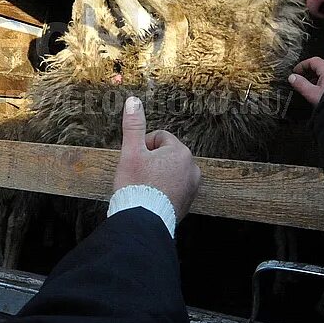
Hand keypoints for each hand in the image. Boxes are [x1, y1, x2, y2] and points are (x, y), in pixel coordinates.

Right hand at [113, 96, 200, 220]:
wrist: (143, 222)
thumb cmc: (136, 185)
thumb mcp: (131, 152)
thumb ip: (133, 125)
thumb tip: (133, 100)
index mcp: (181, 152)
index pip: (160, 138)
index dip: (143, 147)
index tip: (135, 162)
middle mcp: (192, 168)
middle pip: (166, 154)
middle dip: (151, 161)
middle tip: (138, 176)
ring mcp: (192, 186)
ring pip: (169, 171)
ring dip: (157, 175)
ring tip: (145, 188)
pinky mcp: (188, 202)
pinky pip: (174, 187)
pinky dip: (163, 189)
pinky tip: (152, 198)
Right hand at [289, 57, 323, 105]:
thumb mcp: (312, 94)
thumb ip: (301, 84)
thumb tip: (292, 78)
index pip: (313, 61)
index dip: (302, 65)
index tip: (295, 71)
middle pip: (321, 64)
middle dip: (310, 69)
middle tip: (302, 75)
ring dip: (317, 75)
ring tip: (310, 83)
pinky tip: (321, 88)